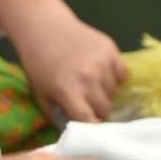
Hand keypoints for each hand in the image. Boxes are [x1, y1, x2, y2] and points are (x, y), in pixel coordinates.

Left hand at [14, 10, 128, 123]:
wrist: (44, 27)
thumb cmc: (38, 63)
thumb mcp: (40, 94)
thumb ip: (57, 115)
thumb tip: (74, 132)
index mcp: (68, 91)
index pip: (89, 120)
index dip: (91, 127)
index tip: (90, 128)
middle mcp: (88, 78)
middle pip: (105, 108)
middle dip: (98, 111)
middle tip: (89, 105)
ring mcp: (102, 63)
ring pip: (114, 92)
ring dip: (106, 94)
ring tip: (93, 87)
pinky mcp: (111, 50)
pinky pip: (122, 74)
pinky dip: (116, 78)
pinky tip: (103, 75)